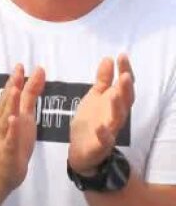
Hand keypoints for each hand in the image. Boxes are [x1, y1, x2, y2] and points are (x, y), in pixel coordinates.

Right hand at [0, 64, 44, 193]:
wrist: (2, 173)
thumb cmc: (14, 142)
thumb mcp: (25, 116)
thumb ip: (30, 96)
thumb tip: (38, 73)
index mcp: (7, 114)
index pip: (10, 94)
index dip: (15, 80)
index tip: (20, 65)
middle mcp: (3, 123)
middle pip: (6, 103)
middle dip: (11, 87)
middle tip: (17, 72)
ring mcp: (4, 136)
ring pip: (6, 118)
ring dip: (9, 104)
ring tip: (14, 90)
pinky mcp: (7, 150)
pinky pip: (9, 138)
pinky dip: (11, 129)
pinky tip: (14, 120)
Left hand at [68, 55, 133, 175]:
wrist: (80, 150)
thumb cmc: (91, 121)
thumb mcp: (94, 97)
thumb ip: (103, 80)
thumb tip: (109, 58)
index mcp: (115, 103)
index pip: (123, 85)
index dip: (125, 71)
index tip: (121, 56)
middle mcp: (116, 115)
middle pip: (126, 100)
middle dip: (126, 88)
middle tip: (125, 75)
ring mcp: (111, 130)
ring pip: (118, 118)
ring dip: (117, 106)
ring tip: (115, 94)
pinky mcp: (101, 145)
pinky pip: (105, 140)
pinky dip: (104, 134)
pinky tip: (101, 127)